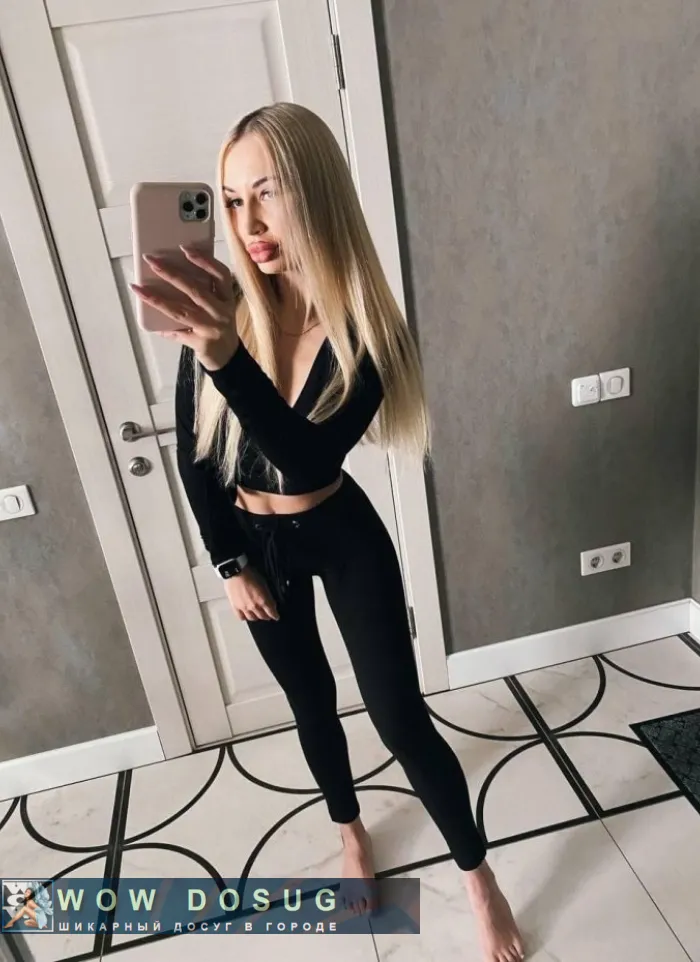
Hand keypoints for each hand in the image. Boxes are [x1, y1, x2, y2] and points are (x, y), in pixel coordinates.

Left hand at [130, 245, 239, 369]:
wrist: (228, 359)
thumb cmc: (219, 327)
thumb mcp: (219, 308)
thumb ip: (206, 292)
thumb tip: (172, 273)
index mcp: (227, 299)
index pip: (221, 275)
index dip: (204, 261)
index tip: (185, 248)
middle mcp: (222, 312)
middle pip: (195, 290)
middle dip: (171, 274)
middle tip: (152, 262)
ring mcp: (211, 328)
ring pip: (180, 310)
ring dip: (157, 298)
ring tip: (139, 289)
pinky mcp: (201, 343)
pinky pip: (178, 333)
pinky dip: (164, 329)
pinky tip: (150, 325)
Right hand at [223, 566, 279, 620]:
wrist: (236, 572)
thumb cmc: (250, 574)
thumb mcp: (264, 583)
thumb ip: (267, 594)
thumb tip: (270, 601)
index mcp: (263, 600)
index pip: (271, 612)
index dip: (275, 615)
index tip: (276, 616)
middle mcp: (254, 606)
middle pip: (262, 616)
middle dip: (266, 616)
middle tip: (267, 615)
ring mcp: (244, 608)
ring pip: (252, 618)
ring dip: (256, 617)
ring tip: (257, 614)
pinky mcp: (235, 607)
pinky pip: (241, 617)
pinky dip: (244, 617)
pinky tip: (246, 615)